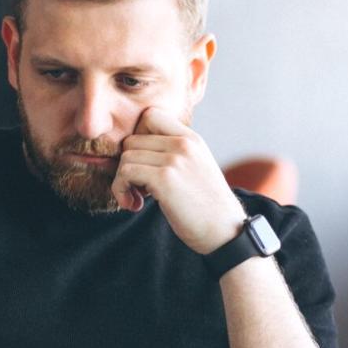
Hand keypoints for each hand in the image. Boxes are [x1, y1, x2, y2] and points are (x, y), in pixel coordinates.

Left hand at [113, 107, 247, 254]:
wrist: (226, 232)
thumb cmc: (206, 207)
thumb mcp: (195, 169)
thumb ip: (173, 155)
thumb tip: (132, 153)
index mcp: (192, 138)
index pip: (150, 115)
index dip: (137, 138)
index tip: (143, 163)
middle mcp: (184, 143)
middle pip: (132, 140)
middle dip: (129, 165)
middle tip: (139, 188)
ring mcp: (175, 159)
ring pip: (125, 157)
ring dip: (123, 181)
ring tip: (138, 199)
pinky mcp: (165, 179)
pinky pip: (125, 173)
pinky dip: (121, 190)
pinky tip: (134, 206)